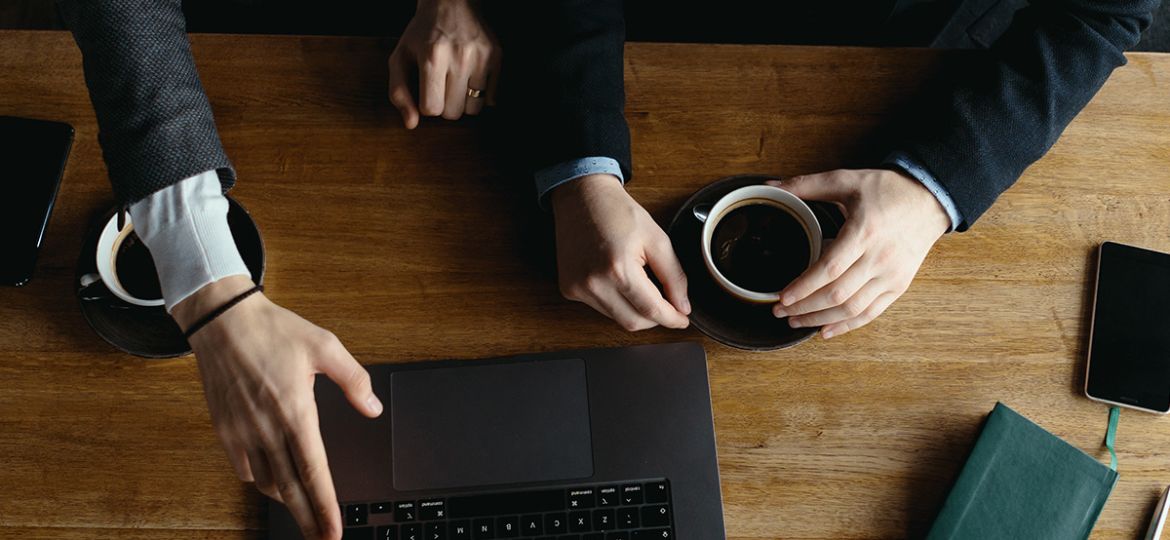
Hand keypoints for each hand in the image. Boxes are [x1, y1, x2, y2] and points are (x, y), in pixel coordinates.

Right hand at [173, 275, 383, 539]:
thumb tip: (373, 408)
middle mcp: (267, 428)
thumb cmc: (275, 330)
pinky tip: (274, 482)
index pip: (314, 471)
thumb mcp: (325, 346)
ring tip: (304, 511)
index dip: (326, 506)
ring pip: (267, 483)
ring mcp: (242, 431)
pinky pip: (244, 469)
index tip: (334, 530)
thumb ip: (354, 380)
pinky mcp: (224, 429)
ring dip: (287, 500)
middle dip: (308, 520)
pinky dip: (262, 482)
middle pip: (291, 489)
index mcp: (295, 412)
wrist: (222, 319)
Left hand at [388, 0, 500, 127]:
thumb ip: (398, 92)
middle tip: (441, 86)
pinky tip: (471, 79)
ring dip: (463, 102)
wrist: (451, 2)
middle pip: (453, 113)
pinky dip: (481, 95)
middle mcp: (458, 58)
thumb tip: (411, 124)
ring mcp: (480, 58)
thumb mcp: (400, 57)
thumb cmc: (422, 33)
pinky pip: (491, 98)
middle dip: (445, 105)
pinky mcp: (496, 57)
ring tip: (456, 83)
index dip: (427, 105)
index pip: (431, 109)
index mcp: (431, 58)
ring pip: (473, 109)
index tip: (426, 91)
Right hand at [551, 174, 690, 330]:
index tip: (683, 319)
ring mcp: (578, 288)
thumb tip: (683, 307)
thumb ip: (674, 276)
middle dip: (655, 318)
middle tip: (668, 304)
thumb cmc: (617, 211)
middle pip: (633, 323)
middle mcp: (594, 283)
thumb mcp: (656, 238)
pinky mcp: (569, 289)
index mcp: (618, 268)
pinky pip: (600, 308)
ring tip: (640, 282)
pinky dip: (616, 302)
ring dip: (635, 310)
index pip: (651, 310)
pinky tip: (617, 280)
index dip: (671, 319)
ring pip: (617, 318)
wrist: (582, 196)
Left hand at [767, 169, 948, 338]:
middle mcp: (879, 258)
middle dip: (804, 308)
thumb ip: (807, 185)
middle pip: (837, 294)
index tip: (782, 297)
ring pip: (852, 309)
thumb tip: (770, 187)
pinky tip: (825, 331)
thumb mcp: (846, 179)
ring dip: (820, 320)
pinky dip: (847, 326)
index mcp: (864, 232)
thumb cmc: (887, 189)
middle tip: (780, 311)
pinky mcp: (899, 286)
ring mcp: (892, 275)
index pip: (829, 269)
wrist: (930, 199)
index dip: (804, 287)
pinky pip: (871, 313)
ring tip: (795, 321)